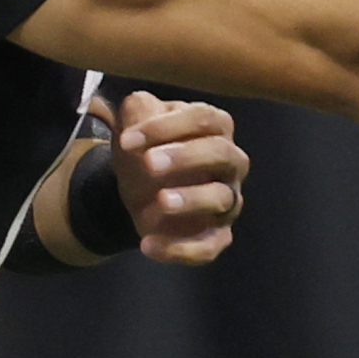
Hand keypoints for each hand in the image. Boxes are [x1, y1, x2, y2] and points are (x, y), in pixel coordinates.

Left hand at [109, 92, 246, 263]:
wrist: (136, 192)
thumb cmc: (146, 151)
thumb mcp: (134, 125)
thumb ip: (137, 110)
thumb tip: (140, 108)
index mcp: (215, 128)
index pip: (203, 119)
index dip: (167, 127)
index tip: (128, 139)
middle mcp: (230, 163)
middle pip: (221, 153)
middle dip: (185, 156)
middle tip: (149, 163)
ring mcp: (227, 202)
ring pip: (222, 199)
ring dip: (191, 199)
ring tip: (160, 201)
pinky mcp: (216, 236)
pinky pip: (208, 247)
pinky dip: (179, 250)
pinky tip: (148, 245)